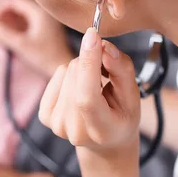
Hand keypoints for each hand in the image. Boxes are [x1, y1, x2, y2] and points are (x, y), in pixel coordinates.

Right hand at [0, 0, 73, 75]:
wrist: (63, 65)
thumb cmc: (45, 56)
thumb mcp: (22, 45)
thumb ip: (5, 35)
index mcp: (39, 12)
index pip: (15, 1)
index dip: (0, 9)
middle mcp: (43, 12)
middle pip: (18, 5)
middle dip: (4, 14)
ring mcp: (44, 19)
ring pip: (22, 13)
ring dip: (9, 20)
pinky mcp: (45, 28)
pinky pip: (27, 21)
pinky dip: (16, 26)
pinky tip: (9, 35)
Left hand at [39, 28, 140, 159]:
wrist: (105, 140)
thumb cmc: (122, 116)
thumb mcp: (132, 95)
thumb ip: (122, 70)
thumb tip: (104, 46)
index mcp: (100, 130)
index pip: (86, 96)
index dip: (88, 64)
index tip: (94, 36)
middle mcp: (74, 131)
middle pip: (75, 78)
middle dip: (91, 62)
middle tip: (106, 72)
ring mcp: (57, 125)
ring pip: (65, 72)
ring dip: (82, 68)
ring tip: (95, 84)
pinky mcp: (45, 115)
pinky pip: (56, 75)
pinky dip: (69, 74)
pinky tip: (80, 87)